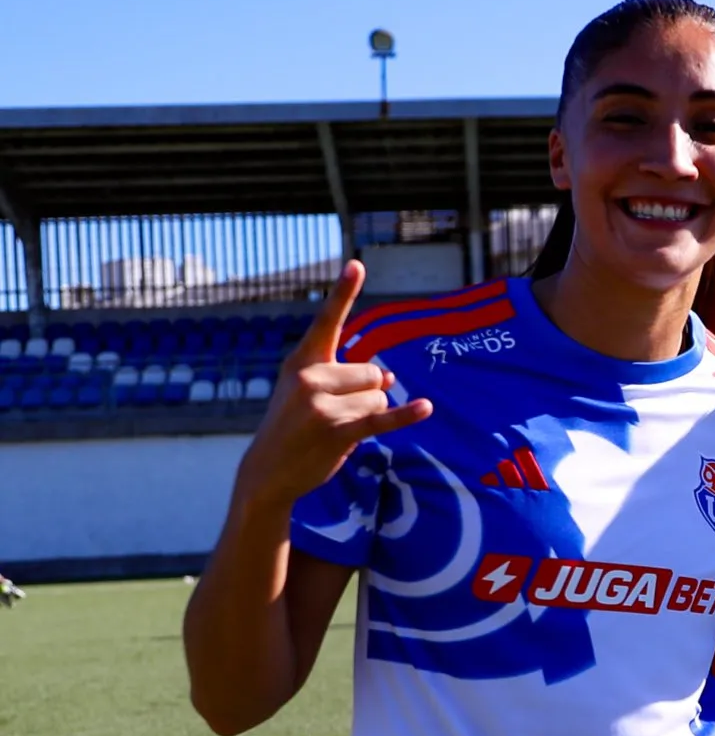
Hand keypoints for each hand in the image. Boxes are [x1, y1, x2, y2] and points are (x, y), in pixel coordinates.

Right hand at [236, 262, 431, 512]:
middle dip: (368, 394)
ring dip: (369, 414)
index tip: (357, 265)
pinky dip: (405, 415)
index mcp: (302, 361)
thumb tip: (391, 378)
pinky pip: (381, 419)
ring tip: (336, 430)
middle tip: (335, 414)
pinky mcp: (336, 432)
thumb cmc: (294, 427)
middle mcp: (309, 376)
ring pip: (379, 397)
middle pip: (374, 373)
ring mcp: (320, 404)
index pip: (326, 321)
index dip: (343, 292)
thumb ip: (347, 378)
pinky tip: (425, 408)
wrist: (267, 471)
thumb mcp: (310, 393)